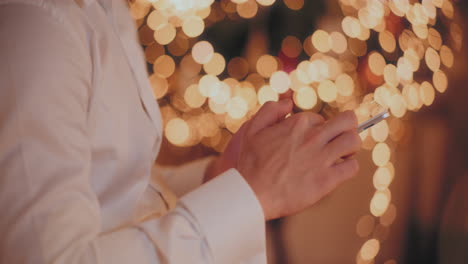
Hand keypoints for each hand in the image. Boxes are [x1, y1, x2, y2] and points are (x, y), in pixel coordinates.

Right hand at [236, 100, 360, 219]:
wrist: (252, 193)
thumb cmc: (250, 163)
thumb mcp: (252, 129)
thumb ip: (270, 110)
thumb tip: (288, 103)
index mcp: (297, 124)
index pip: (321, 118)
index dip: (318, 128)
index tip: (312, 139)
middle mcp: (312, 137)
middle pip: (348, 120)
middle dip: (347, 127)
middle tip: (340, 138)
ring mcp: (321, 158)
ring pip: (354, 141)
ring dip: (351, 146)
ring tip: (342, 155)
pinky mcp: (327, 179)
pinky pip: (352, 167)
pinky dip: (349, 167)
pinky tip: (338, 171)